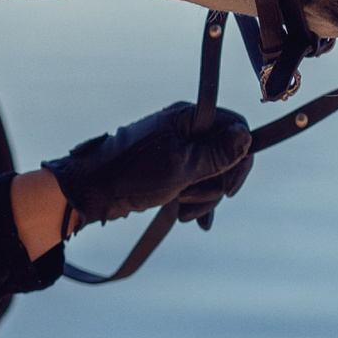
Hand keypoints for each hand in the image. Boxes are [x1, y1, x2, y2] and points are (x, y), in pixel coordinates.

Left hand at [43, 101, 252, 231]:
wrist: (92, 191)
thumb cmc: (132, 175)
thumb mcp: (181, 165)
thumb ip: (216, 153)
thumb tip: (245, 135)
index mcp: (189, 117)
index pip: (236, 128)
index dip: (240, 159)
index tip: (230, 189)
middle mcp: (186, 129)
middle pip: (228, 155)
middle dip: (216, 184)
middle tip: (191, 196)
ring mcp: (180, 149)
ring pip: (213, 174)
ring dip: (202, 197)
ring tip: (180, 207)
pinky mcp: (173, 168)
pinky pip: (198, 184)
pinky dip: (196, 201)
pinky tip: (191, 219)